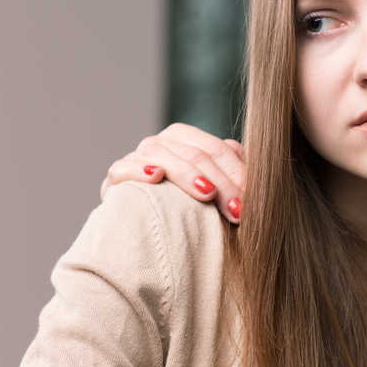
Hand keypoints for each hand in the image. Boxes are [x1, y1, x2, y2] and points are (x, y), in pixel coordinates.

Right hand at [100, 123, 245, 222]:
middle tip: (238, 210)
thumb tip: (248, 165)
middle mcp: (162, 142)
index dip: (237, 174)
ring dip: (188, 174)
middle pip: (195, 154)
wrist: (150, 228)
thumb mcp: (217, 191)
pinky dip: (139, 170)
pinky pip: (123, 168)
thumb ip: (232, 173)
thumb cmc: (191, 208)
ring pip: (162, 155)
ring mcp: (137, 157)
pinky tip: (156, 176)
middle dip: (221, 183)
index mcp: (187, 138)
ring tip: (208, 193)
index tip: (250, 202)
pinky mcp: (116, 177)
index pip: (217, 149)